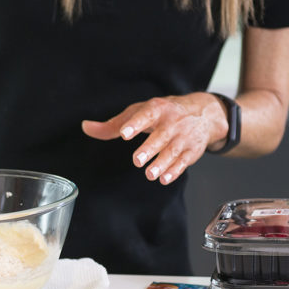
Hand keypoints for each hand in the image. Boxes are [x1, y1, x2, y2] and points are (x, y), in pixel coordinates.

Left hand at [81, 93, 226, 184]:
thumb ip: (112, 125)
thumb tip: (86, 127)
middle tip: (136, 160)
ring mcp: (183, 137)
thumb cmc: (163, 113)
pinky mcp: (192, 151)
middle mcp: (172, 122)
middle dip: (149, 148)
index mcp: (157, 109)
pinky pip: (184, 161)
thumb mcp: (138, 113)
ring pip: (173, 151)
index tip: (124, 133)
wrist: (203, 114)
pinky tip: (164, 179)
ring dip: (162, 163)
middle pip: (161, 136)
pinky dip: (175, 171)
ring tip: (149, 174)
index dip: (135, 124)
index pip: (146, 115)